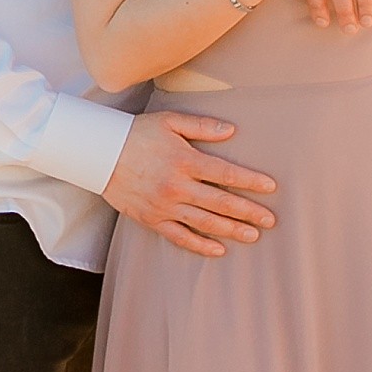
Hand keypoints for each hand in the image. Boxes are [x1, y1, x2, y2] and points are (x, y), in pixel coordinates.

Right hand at [105, 110, 276, 259]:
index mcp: (184, 160)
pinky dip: (200, 245)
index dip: (250, 181)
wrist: (100, 154)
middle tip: (270, 220)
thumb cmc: (137, 133)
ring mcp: (164, 206)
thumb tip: (231, 130)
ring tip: (253, 236)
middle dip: (248, 212)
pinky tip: (218, 250)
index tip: (271, 187)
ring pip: (205, 222)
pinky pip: (180, 237)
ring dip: (231, 230)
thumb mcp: (170, 121)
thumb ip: (202, 126)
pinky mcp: (152, 219)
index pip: (226, 173)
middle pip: (220, 202)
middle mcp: (177, 186)